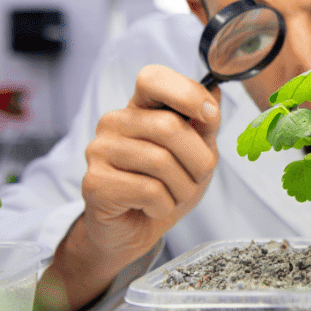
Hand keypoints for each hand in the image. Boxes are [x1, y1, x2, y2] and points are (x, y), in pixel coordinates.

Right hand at [39, 65, 221, 310]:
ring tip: (174, 196)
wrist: (133, 232)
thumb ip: (204, 123)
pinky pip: (149, 190)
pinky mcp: (94, 183)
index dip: (187, 93)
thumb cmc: (165, 188)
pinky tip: (153, 208)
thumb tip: (216, 89)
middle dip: (198, 161)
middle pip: (169, 127)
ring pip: (161, 161)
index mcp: (139, 107)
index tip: (210, 118)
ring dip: (183, 188)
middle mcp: (114, 122)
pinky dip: (164, 206)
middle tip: (195, 179)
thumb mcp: (196, 153)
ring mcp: (99, 150)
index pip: (153, 78)